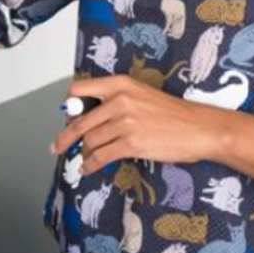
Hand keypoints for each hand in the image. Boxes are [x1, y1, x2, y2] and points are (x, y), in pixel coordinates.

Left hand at [50, 75, 219, 175]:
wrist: (197, 127)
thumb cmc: (171, 113)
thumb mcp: (140, 94)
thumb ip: (116, 101)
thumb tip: (91, 116)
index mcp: (120, 83)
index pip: (80, 89)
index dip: (70, 104)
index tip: (67, 116)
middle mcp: (119, 99)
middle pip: (80, 119)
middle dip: (66, 136)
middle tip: (56, 146)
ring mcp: (125, 122)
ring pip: (90, 140)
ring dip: (83, 153)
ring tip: (82, 159)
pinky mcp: (131, 143)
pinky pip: (101, 156)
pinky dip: (90, 164)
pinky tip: (87, 168)